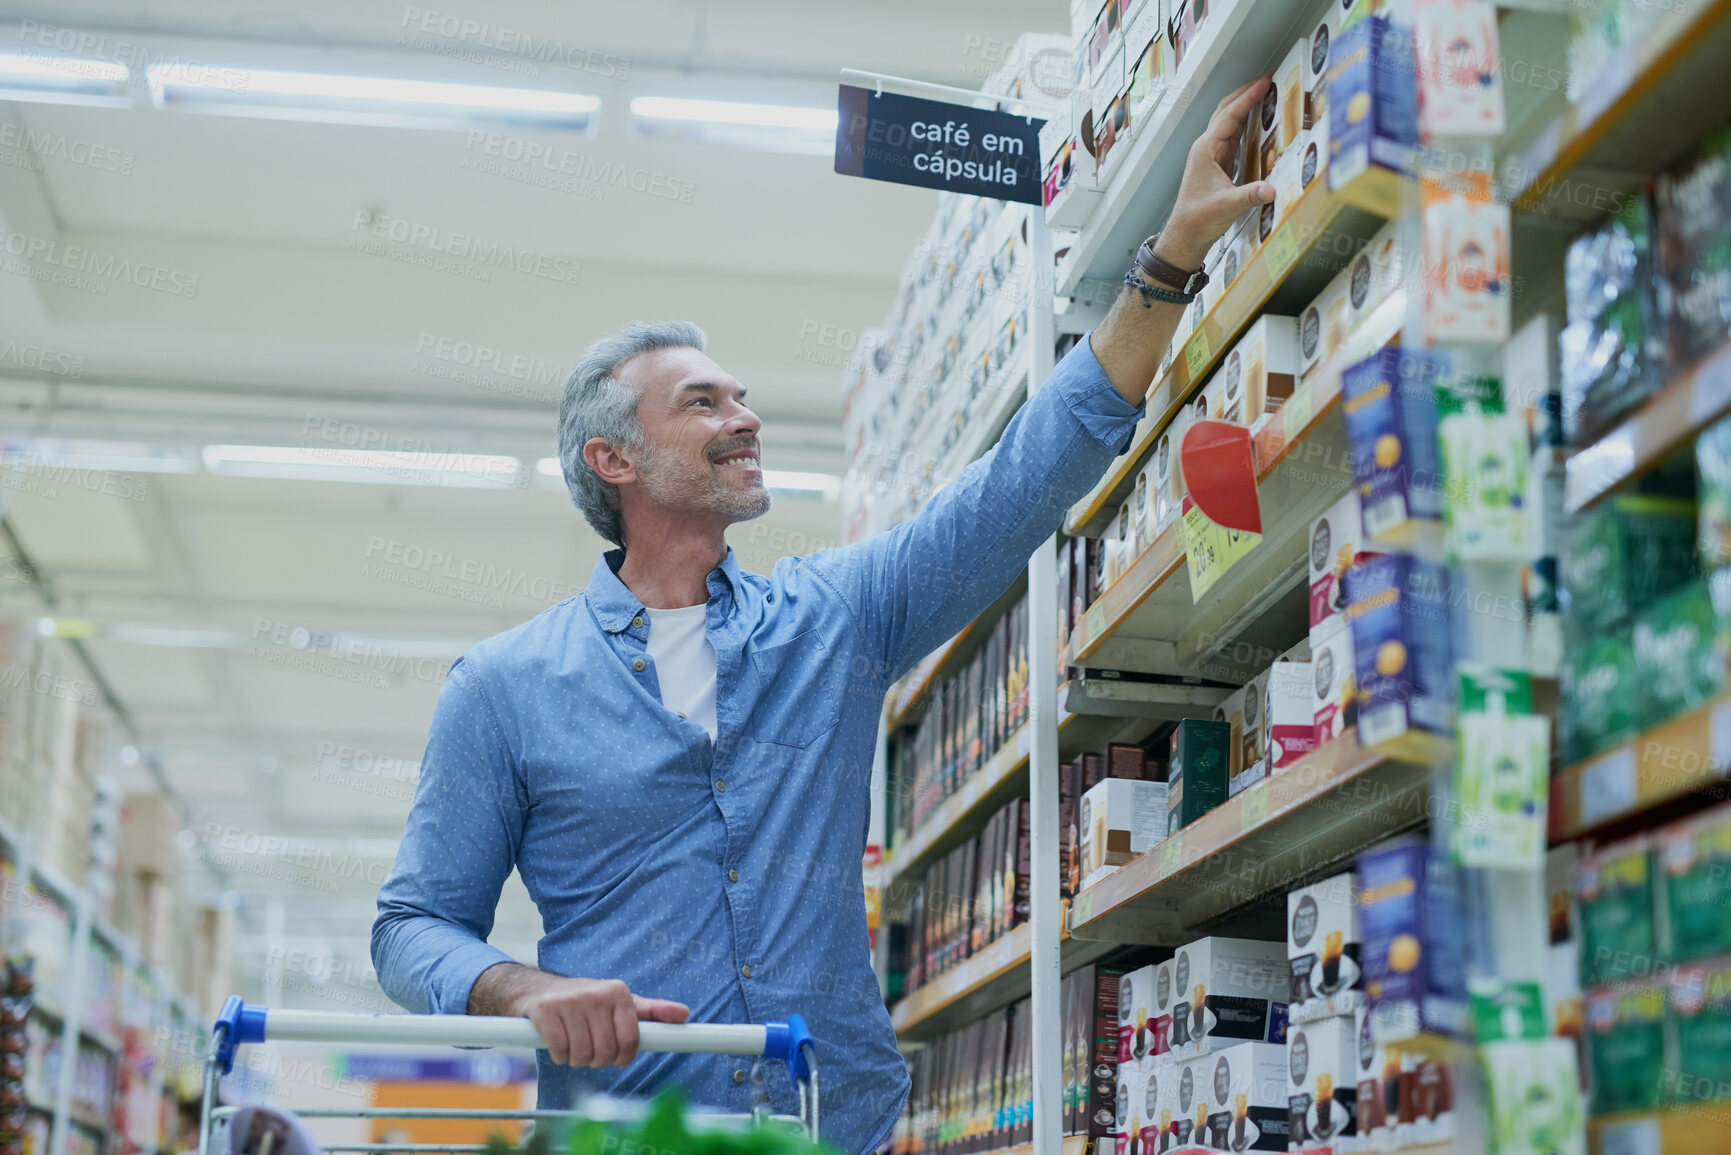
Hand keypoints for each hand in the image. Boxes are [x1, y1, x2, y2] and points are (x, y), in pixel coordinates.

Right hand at [495, 970, 689, 1067]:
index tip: (615, 1056)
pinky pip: (560, 1051)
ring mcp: (570, 1001)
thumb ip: (652, 1012)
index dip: (622, 1058)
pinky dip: (559, 1056)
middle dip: (597, 1060)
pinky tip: (558, 1043)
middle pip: (605, 1052)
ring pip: (582, 1055)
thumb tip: (684, 1014)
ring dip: (577, 1059)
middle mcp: (596, 994)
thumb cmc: (586, 1002)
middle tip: (590, 1049)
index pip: (630, 1041)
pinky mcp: (545, 1011)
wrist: (538, 990)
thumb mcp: (621, 1003)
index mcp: (619, 992)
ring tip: (574, 1044)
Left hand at [1158, 76, 1276, 269]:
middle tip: (1268, 79)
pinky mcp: (1218, 163)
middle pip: (1226, 111)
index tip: (1265, 82)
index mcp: (1206, 150)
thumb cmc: (1198, 219)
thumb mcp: (1226, 206)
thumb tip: (1272, 189)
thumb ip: (1249, 196)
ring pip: (1229, 121)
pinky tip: (1259, 120)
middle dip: (1246, 93)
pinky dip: (1246, 123)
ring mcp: (1211, 154)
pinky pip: (1233, 135)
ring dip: (1246, 105)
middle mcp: (1207, 147)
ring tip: (1267, 93)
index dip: (1248, 98)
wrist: (1185, 234)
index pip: (1229, 116)